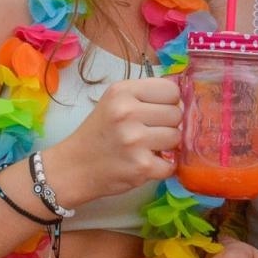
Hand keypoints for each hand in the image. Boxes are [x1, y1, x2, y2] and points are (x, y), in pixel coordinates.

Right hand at [46, 77, 179, 204]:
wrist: (74, 167)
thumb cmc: (98, 132)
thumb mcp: (114, 102)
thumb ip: (144, 96)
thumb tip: (183, 102)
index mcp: (122, 91)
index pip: (170, 90)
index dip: (168, 102)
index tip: (157, 111)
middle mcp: (128, 112)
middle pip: (176, 113)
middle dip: (167, 124)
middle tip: (150, 132)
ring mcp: (135, 140)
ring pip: (177, 137)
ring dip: (166, 146)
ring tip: (146, 148)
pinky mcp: (141, 166)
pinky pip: (171, 164)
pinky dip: (162, 167)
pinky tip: (145, 163)